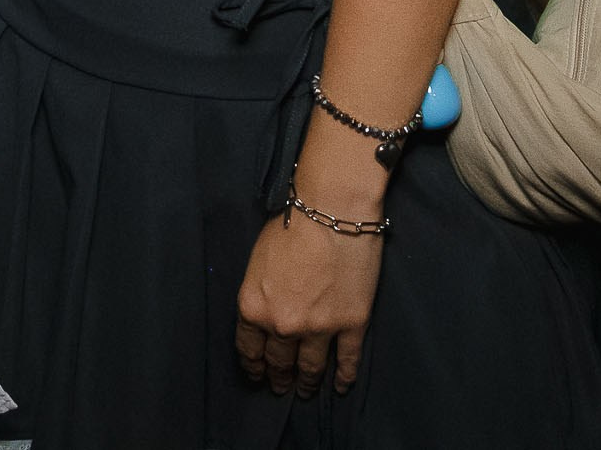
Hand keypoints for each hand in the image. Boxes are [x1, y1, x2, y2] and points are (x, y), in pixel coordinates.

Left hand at [235, 204, 383, 397]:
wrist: (332, 209)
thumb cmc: (293, 222)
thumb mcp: (259, 260)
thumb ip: (260, 292)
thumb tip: (266, 309)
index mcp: (254, 307)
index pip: (248, 348)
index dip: (253, 366)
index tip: (257, 375)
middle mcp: (283, 324)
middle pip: (279, 362)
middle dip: (279, 377)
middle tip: (281, 387)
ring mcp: (319, 328)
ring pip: (311, 367)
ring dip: (307, 383)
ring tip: (305, 392)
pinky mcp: (351, 324)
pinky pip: (346, 360)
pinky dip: (343, 377)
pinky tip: (340, 387)